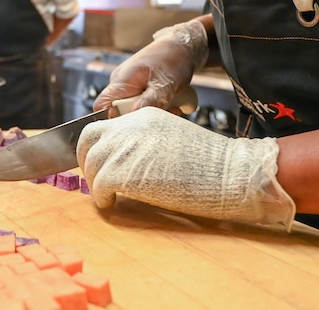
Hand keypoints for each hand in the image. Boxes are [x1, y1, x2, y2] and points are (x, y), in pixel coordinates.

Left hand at [77, 107, 294, 229]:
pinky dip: (101, 198)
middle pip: (88, 139)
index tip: (102, 162)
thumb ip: (148, 141)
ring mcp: (126, 148)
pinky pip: (98, 186)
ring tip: (109, 194)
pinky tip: (112, 203)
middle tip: (98, 178)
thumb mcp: (174, 138)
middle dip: (87, 159)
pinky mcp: (123, 172)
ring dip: (96, 181)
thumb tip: (129, 159)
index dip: (99, 146)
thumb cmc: (212, 164)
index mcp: (145, 115)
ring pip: (91, 163)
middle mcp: (131, 126)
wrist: (230, 173)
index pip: (105, 125)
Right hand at [93, 19, 208, 111]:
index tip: (132, 127)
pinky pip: (143, 104)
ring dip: (153, 113)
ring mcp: (131, 86)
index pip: (102, 106)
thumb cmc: (173, 58)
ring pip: (135, 109)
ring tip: (173, 107)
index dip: (111, 120)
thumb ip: (150, 101)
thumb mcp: (164, 83)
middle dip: (141, 118)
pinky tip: (172, 104)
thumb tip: (134, 118)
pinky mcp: (140, 88)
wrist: (183, 45)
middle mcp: (122, 84)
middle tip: (164, 114)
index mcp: (121, 81)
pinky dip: (157, 107)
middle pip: (121, 112)